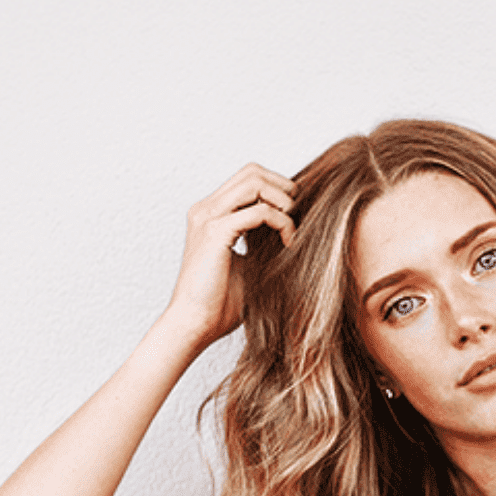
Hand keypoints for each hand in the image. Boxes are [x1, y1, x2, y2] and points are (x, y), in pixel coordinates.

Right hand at [163, 162, 296, 352]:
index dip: (277, 189)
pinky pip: (259, 211)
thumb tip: (294, 231)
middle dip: (284, 189)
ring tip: (293, 229)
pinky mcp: (215, 232)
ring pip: (255, 182)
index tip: (295, 217)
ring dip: (283, 202)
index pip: (248, 179)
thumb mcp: (249, 265)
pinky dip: (281, 223)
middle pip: (252, 171)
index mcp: (210, 214)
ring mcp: (208, 218)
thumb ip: (263, 242)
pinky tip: (288, 243)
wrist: (196, 324)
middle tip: (300, 217)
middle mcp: (206, 209)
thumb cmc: (220, 303)